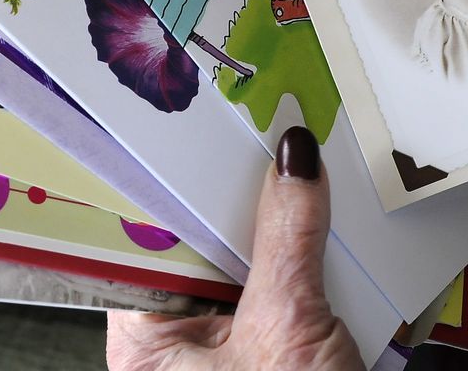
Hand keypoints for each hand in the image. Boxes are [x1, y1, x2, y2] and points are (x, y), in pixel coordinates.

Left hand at [107, 127, 361, 369]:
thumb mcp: (289, 328)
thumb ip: (289, 236)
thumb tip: (293, 157)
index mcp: (144, 336)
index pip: (144, 232)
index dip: (170, 175)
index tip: (196, 123)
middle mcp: (171, 337)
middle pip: (197, 236)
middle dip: (236, 194)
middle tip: (265, 134)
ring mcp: (220, 343)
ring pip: (242, 255)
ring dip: (277, 221)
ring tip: (300, 168)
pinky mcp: (264, 344)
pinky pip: (274, 280)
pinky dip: (302, 254)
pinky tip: (324, 219)